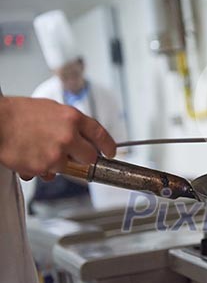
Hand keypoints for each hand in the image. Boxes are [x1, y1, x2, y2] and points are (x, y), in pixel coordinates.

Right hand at [0, 97, 115, 179]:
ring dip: (59, 163)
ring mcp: (56, 154)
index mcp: (72, 119)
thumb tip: (84, 135)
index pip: (101, 135)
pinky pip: (49, 174)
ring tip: (42, 149)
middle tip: (74, 155)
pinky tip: (32, 156)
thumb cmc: (19, 114)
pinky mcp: (43, 167)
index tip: (110, 152)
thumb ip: (71, 123)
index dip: (108, 146)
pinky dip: (42, 169)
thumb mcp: (53, 109)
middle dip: (84, 158)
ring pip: (69, 168)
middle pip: (90, 157)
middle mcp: (68, 136)